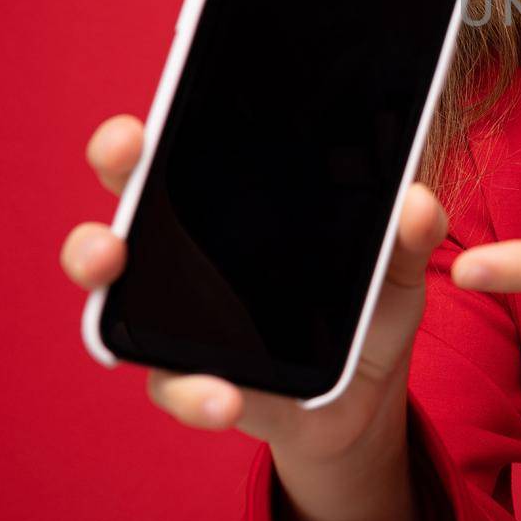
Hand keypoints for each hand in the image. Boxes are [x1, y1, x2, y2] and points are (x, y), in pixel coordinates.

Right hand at [60, 114, 449, 520]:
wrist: (366, 398)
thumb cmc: (367, 310)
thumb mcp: (398, 267)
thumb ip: (410, 234)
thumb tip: (417, 200)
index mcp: (233, 212)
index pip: (179, 156)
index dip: (148, 134)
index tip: (142, 121)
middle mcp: (188, 259)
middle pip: (128, 208)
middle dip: (113, 177)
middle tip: (124, 167)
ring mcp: (180, 322)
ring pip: (115, 298)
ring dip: (103, 277)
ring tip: (116, 266)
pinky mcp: (196, 383)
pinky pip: (177, 385)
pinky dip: (196, 392)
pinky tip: (226, 396)